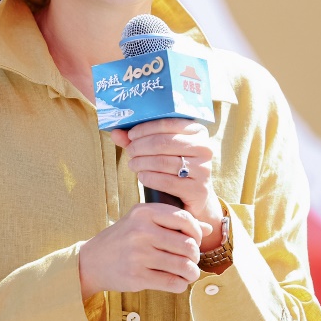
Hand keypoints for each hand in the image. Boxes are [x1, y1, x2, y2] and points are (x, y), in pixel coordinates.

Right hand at [78, 202, 212, 298]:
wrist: (92, 261)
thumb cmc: (124, 238)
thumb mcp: (144, 221)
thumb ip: (175, 222)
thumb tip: (209, 228)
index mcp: (145, 212)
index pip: (185, 219)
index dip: (197, 232)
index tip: (195, 240)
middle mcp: (141, 231)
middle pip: (188, 245)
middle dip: (195, 255)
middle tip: (191, 259)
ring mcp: (138, 255)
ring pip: (184, 266)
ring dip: (192, 272)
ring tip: (189, 272)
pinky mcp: (137, 277)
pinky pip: (173, 283)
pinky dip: (181, 284)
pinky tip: (178, 282)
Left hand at [109, 119, 224, 252]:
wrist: (196, 196)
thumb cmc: (175, 168)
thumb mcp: (160, 150)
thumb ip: (139, 139)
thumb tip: (115, 132)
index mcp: (198, 131)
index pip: (167, 123)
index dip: (144, 129)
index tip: (130, 135)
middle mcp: (205, 147)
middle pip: (163, 142)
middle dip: (140, 147)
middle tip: (129, 152)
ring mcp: (203, 169)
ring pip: (163, 162)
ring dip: (141, 163)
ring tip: (133, 165)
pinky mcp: (198, 189)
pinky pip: (166, 181)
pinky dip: (149, 178)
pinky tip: (141, 177)